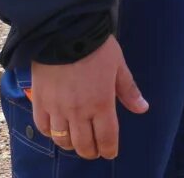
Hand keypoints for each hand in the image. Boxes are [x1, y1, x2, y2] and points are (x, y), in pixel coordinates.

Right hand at [28, 37, 147, 159]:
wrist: (65, 32)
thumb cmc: (96, 47)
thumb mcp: (118, 66)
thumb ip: (128, 90)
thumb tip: (143, 108)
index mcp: (101, 104)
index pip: (106, 138)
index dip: (109, 150)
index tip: (110, 152)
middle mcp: (79, 111)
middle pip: (84, 145)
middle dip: (91, 151)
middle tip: (94, 150)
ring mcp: (57, 108)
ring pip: (63, 140)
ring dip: (71, 145)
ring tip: (76, 141)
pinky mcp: (40, 101)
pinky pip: (43, 127)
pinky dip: (51, 133)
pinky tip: (56, 130)